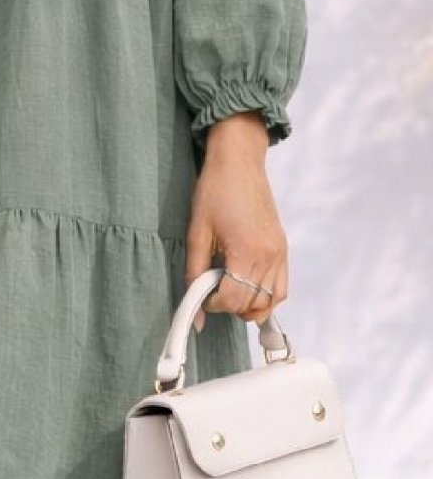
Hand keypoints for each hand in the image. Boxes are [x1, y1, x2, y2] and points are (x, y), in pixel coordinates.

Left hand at [185, 112, 288, 333]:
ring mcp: (280, 253)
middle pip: (252, 304)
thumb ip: (194, 274)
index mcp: (246, 252)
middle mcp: (269, 256)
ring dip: (249, 305)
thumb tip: (196, 316)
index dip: (213, 304)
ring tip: (229, 290)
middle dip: (228, 305)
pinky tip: (248, 288)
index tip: (201, 293)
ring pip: (271, 302)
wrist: (238, 162)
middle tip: (211, 289)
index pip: (233, 299)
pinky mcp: (283, 248)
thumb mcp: (196, 233)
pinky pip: (282, 288)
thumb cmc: (214, 192)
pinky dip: (267, 297)